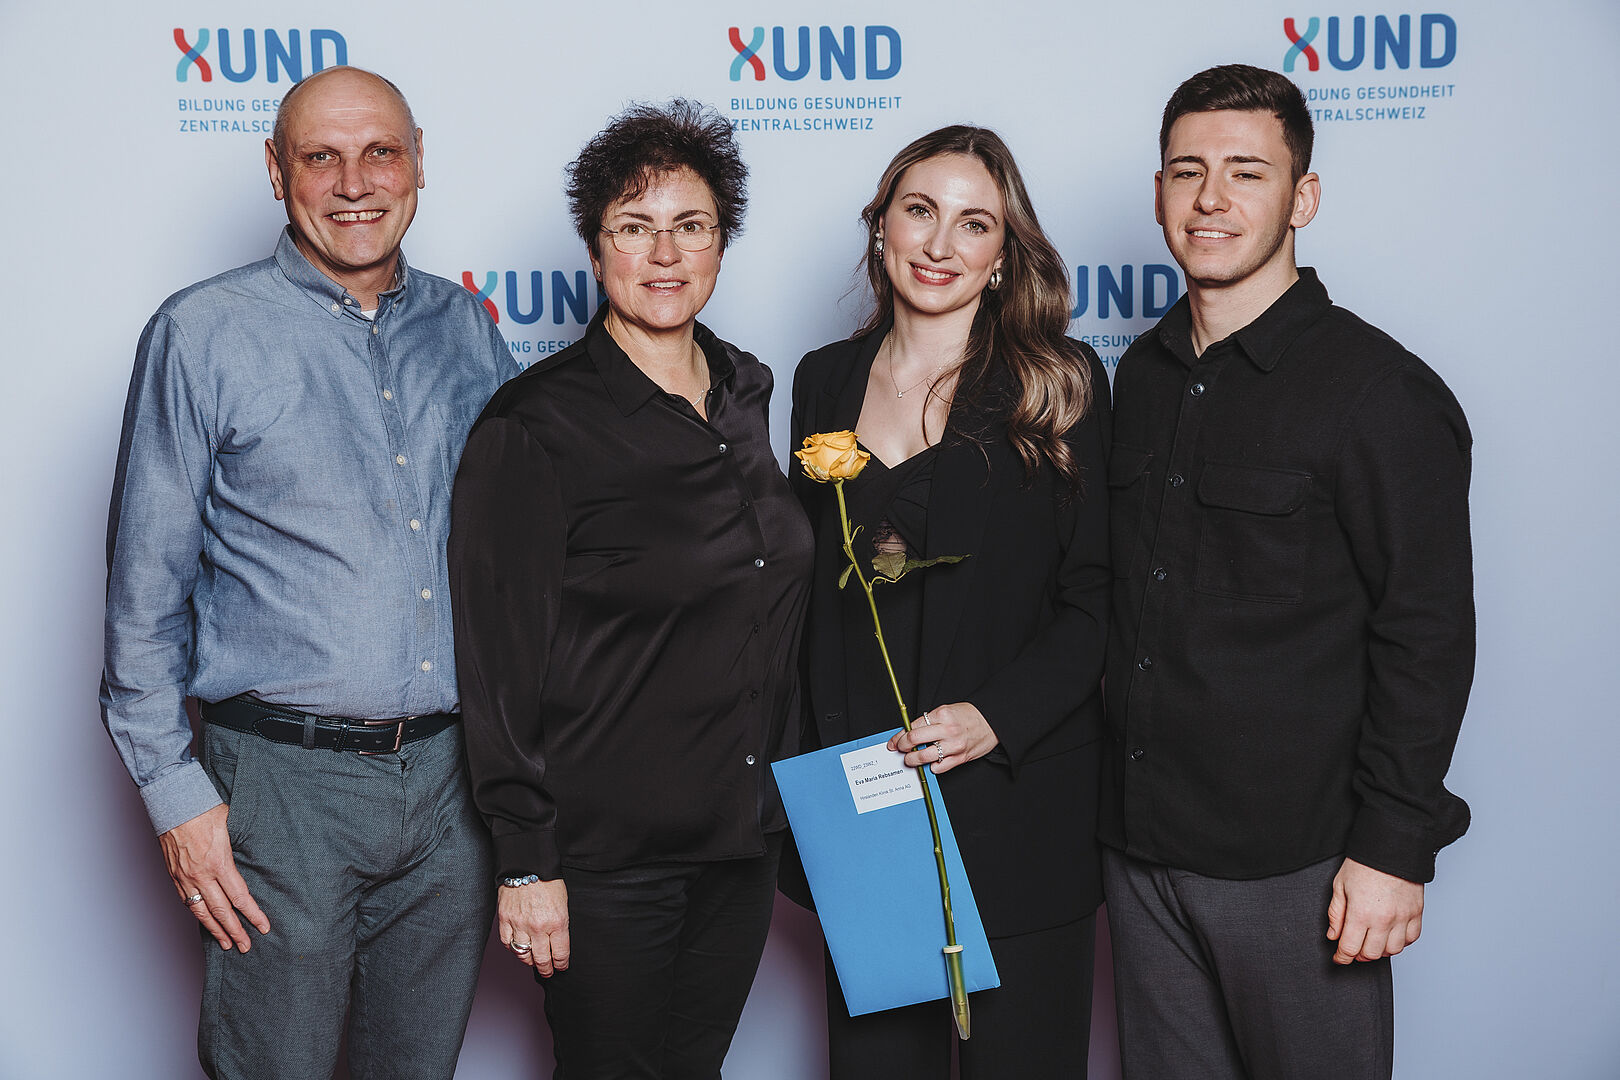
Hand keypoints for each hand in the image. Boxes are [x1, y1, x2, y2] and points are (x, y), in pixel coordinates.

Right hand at [160, 803, 270, 951]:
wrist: (173, 804)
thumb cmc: (204, 809)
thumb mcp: (232, 824)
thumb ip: (240, 845)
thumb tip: (253, 855)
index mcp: (219, 862)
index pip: (240, 897)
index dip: (252, 915)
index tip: (263, 927)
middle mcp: (201, 875)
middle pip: (222, 911)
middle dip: (235, 931)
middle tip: (245, 947)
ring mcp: (185, 878)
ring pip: (202, 912)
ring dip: (215, 930)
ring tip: (226, 944)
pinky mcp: (174, 876)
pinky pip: (188, 902)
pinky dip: (198, 916)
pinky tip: (205, 923)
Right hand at [499, 878, 569, 976]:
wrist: (528, 864)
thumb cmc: (548, 881)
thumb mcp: (563, 903)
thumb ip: (560, 924)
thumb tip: (558, 942)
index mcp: (557, 922)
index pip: (560, 953)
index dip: (561, 964)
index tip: (561, 966)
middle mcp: (538, 927)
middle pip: (541, 959)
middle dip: (546, 969)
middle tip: (548, 971)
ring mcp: (520, 924)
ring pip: (523, 954)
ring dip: (529, 961)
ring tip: (533, 962)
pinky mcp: (505, 919)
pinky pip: (507, 943)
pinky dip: (512, 949)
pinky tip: (518, 949)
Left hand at [888, 702, 998, 775]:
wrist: (993, 722)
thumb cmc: (969, 715)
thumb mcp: (947, 710)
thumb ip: (929, 720)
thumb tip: (908, 732)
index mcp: (942, 714)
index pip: (913, 727)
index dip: (899, 736)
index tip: (894, 742)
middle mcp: (947, 730)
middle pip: (914, 740)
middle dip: (902, 747)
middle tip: (900, 749)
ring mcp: (954, 745)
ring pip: (923, 756)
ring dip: (912, 760)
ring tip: (910, 759)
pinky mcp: (960, 758)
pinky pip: (938, 767)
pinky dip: (931, 767)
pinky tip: (931, 763)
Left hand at [1326, 857, 1423, 963]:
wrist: (1392, 847)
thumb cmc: (1364, 864)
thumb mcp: (1340, 886)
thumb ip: (1336, 914)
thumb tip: (1333, 935)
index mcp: (1361, 913)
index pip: (1350, 948)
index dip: (1341, 957)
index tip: (1339, 957)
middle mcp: (1384, 920)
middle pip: (1372, 954)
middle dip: (1359, 955)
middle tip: (1353, 947)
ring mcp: (1403, 918)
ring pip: (1393, 951)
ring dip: (1380, 950)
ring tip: (1371, 940)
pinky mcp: (1417, 913)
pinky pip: (1411, 939)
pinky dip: (1400, 942)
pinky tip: (1390, 934)